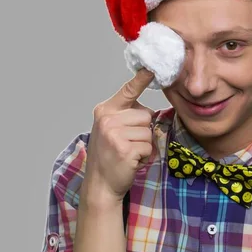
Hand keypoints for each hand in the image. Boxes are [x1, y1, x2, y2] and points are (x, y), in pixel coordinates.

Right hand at [81, 68, 155, 203]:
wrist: (100, 185)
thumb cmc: (109, 157)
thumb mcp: (111, 129)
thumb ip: (125, 116)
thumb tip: (149, 112)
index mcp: (105, 110)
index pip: (128, 90)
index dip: (142, 78)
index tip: (151, 66)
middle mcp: (108, 119)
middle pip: (145, 115)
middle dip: (143, 131)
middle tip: (128, 144)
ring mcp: (115, 133)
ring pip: (148, 132)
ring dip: (144, 145)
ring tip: (128, 153)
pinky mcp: (124, 148)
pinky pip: (148, 146)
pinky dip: (144, 156)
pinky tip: (131, 161)